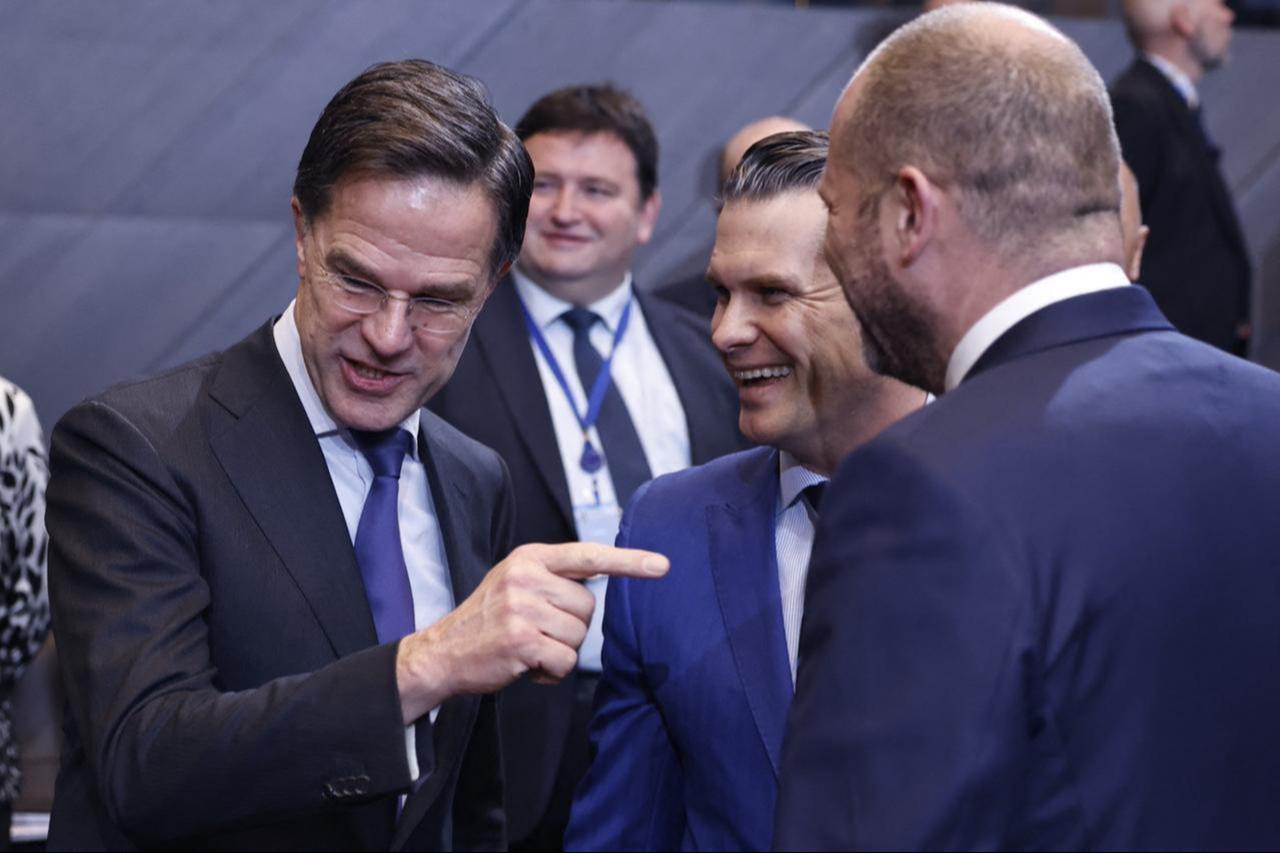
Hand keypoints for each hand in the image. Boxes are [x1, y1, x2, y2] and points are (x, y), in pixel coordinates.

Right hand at [395, 542, 667, 721]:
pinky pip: (564, 661)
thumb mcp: (516, 582)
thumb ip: (554, 577)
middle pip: (588, 607)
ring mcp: (523, 607)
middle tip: (536, 632)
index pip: (589, 555)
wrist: (441, 653)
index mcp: (529, 557)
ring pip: (579, 636)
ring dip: (559, 651)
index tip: (662, 566)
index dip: (628, 562)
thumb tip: (602, 579)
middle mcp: (526, 576)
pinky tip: (526, 666)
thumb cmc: (488, 621)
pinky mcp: (521, 640)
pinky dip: (551, 672)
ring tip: (528, 648)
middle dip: (570, 627)